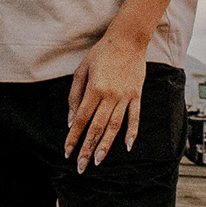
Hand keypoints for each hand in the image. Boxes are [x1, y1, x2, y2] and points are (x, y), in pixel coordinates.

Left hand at [64, 26, 149, 170]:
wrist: (128, 40)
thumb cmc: (101, 53)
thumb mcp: (81, 70)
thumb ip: (75, 95)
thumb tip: (72, 120)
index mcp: (94, 89)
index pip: (82, 119)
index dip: (74, 137)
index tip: (67, 152)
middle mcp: (110, 96)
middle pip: (97, 127)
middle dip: (87, 148)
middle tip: (81, 166)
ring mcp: (125, 97)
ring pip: (115, 126)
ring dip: (106, 145)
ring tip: (98, 160)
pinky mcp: (137, 95)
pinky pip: (135, 117)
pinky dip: (132, 132)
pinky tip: (128, 146)